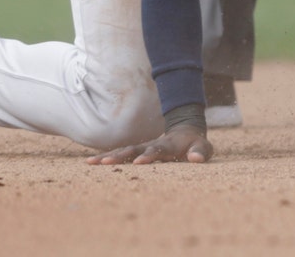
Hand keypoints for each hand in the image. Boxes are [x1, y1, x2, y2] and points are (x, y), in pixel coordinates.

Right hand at [86, 125, 212, 164]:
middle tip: (106, 161)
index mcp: (167, 145)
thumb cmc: (195, 144)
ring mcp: (141, 148)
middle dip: (120, 155)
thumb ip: (200, 152)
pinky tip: (90, 162)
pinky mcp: (135, 152)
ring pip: (122, 151)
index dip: (149, 155)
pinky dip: (105, 157)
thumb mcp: (203, 147)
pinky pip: (119, 154)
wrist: (186, 131)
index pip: (156, 150)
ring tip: (90, 162)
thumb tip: (195, 158)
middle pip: (133, 149)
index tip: (139, 162)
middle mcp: (151, 145)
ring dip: (108, 156)